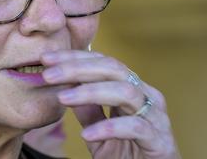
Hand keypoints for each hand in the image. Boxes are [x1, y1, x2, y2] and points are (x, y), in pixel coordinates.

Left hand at [41, 50, 179, 158]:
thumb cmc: (127, 155)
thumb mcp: (99, 131)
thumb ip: (87, 109)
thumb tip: (64, 85)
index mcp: (132, 88)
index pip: (103, 62)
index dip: (74, 57)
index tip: (46, 59)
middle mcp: (147, 96)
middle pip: (113, 69)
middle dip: (78, 68)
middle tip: (48, 74)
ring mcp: (156, 117)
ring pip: (125, 92)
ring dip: (90, 92)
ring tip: (63, 98)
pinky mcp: (160, 141)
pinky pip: (135, 127)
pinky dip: (109, 128)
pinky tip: (87, 134)